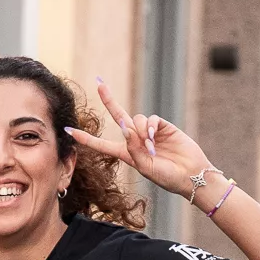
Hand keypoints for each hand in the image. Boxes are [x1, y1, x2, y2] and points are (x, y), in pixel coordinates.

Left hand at [69, 77, 216, 196]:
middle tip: (100, 83)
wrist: (191, 174)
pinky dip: (149, 127)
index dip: (86, 138)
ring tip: (150, 147)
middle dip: (109, 100)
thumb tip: (124, 127)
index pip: (101, 144)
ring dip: (139, 131)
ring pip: (135, 119)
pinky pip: (150, 119)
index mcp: (126, 154)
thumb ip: (133, 148)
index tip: (69, 131)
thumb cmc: (167, 176)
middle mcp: (135, 140)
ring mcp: (149, 132)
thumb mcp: (145, 166)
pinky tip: (154, 137)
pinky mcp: (162, 126)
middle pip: (119, 116)